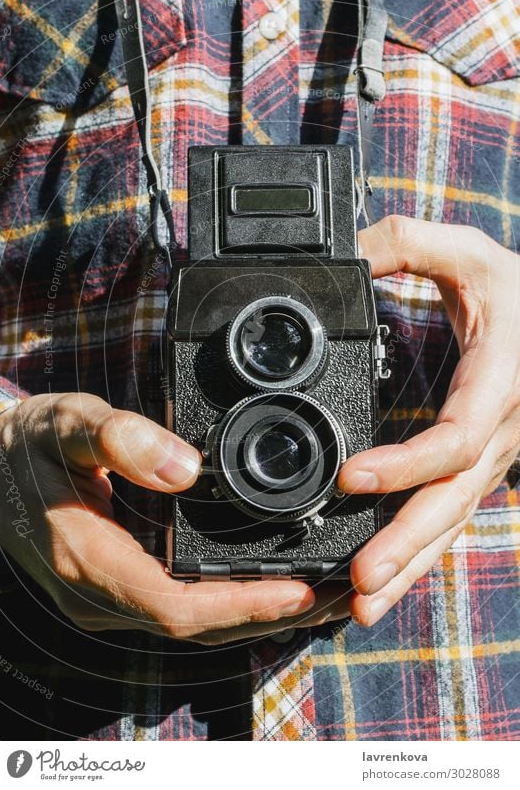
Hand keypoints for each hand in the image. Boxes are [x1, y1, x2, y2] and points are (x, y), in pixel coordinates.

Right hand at [0, 393, 348, 642]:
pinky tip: (265, 590)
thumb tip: (186, 468)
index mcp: (87, 559)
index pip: (176, 606)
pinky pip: (180, 610)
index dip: (243, 604)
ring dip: (256, 616)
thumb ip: (120, 440)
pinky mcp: (115, 591)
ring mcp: (105, 599)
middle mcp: (98, 595)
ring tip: (317, 594)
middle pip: (197, 627)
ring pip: (192, 626)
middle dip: (269, 616)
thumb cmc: (26, 446)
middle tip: (333, 593)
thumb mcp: (67, 423)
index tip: (299, 590)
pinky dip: (228, 606)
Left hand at [338, 216, 519, 625]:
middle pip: (453, 501)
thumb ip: (406, 242)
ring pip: (453, 521)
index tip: (349, 476)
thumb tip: (343, 257)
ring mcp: (495, 457)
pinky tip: (386, 582)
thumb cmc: (517, 289)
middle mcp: (501, 433)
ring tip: (360, 604)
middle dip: (407, 544)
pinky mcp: (481, 467)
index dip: (406, 464)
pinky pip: (450, 516)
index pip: (456, 438)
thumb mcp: (466, 250)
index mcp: (498, 383)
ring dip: (410, 565)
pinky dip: (419, 553)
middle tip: (357, 580)